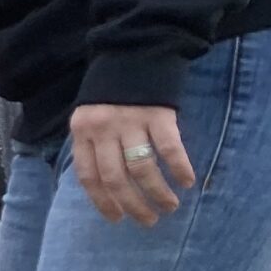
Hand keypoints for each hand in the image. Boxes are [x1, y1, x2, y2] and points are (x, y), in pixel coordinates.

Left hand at [70, 102, 194, 226]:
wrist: (135, 49)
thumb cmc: (112, 91)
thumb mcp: (90, 117)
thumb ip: (94, 146)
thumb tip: (104, 187)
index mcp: (82, 132)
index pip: (89, 177)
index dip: (103, 202)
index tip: (117, 219)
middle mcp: (103, 130)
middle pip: (116, 178)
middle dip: (133, 205)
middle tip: (149, 221)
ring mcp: (131, 121)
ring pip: (142, 168)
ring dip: (158, 193)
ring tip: (170, 206)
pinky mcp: (158, 113)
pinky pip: (169, 148)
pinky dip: (179, 168)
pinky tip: (187, 181)